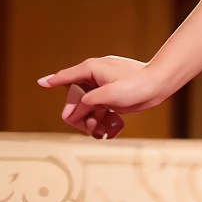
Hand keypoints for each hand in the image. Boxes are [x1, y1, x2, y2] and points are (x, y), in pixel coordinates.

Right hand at [37, 56, 168, 138]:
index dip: (53, 81)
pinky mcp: (112, 98)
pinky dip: (105, 121)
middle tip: (93, 130)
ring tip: (107, 131)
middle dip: (83, 118)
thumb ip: (88, 103)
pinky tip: (115, 128)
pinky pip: (100, 112)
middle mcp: (95, 77)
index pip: (67, 77)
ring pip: (89, 110)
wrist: (160, 85)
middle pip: (77, 101)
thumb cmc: (137, 86)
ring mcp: (103, 87)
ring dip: (95, 123)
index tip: (41, 83)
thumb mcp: (108, 96)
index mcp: (91, 70)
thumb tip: (74, 111)